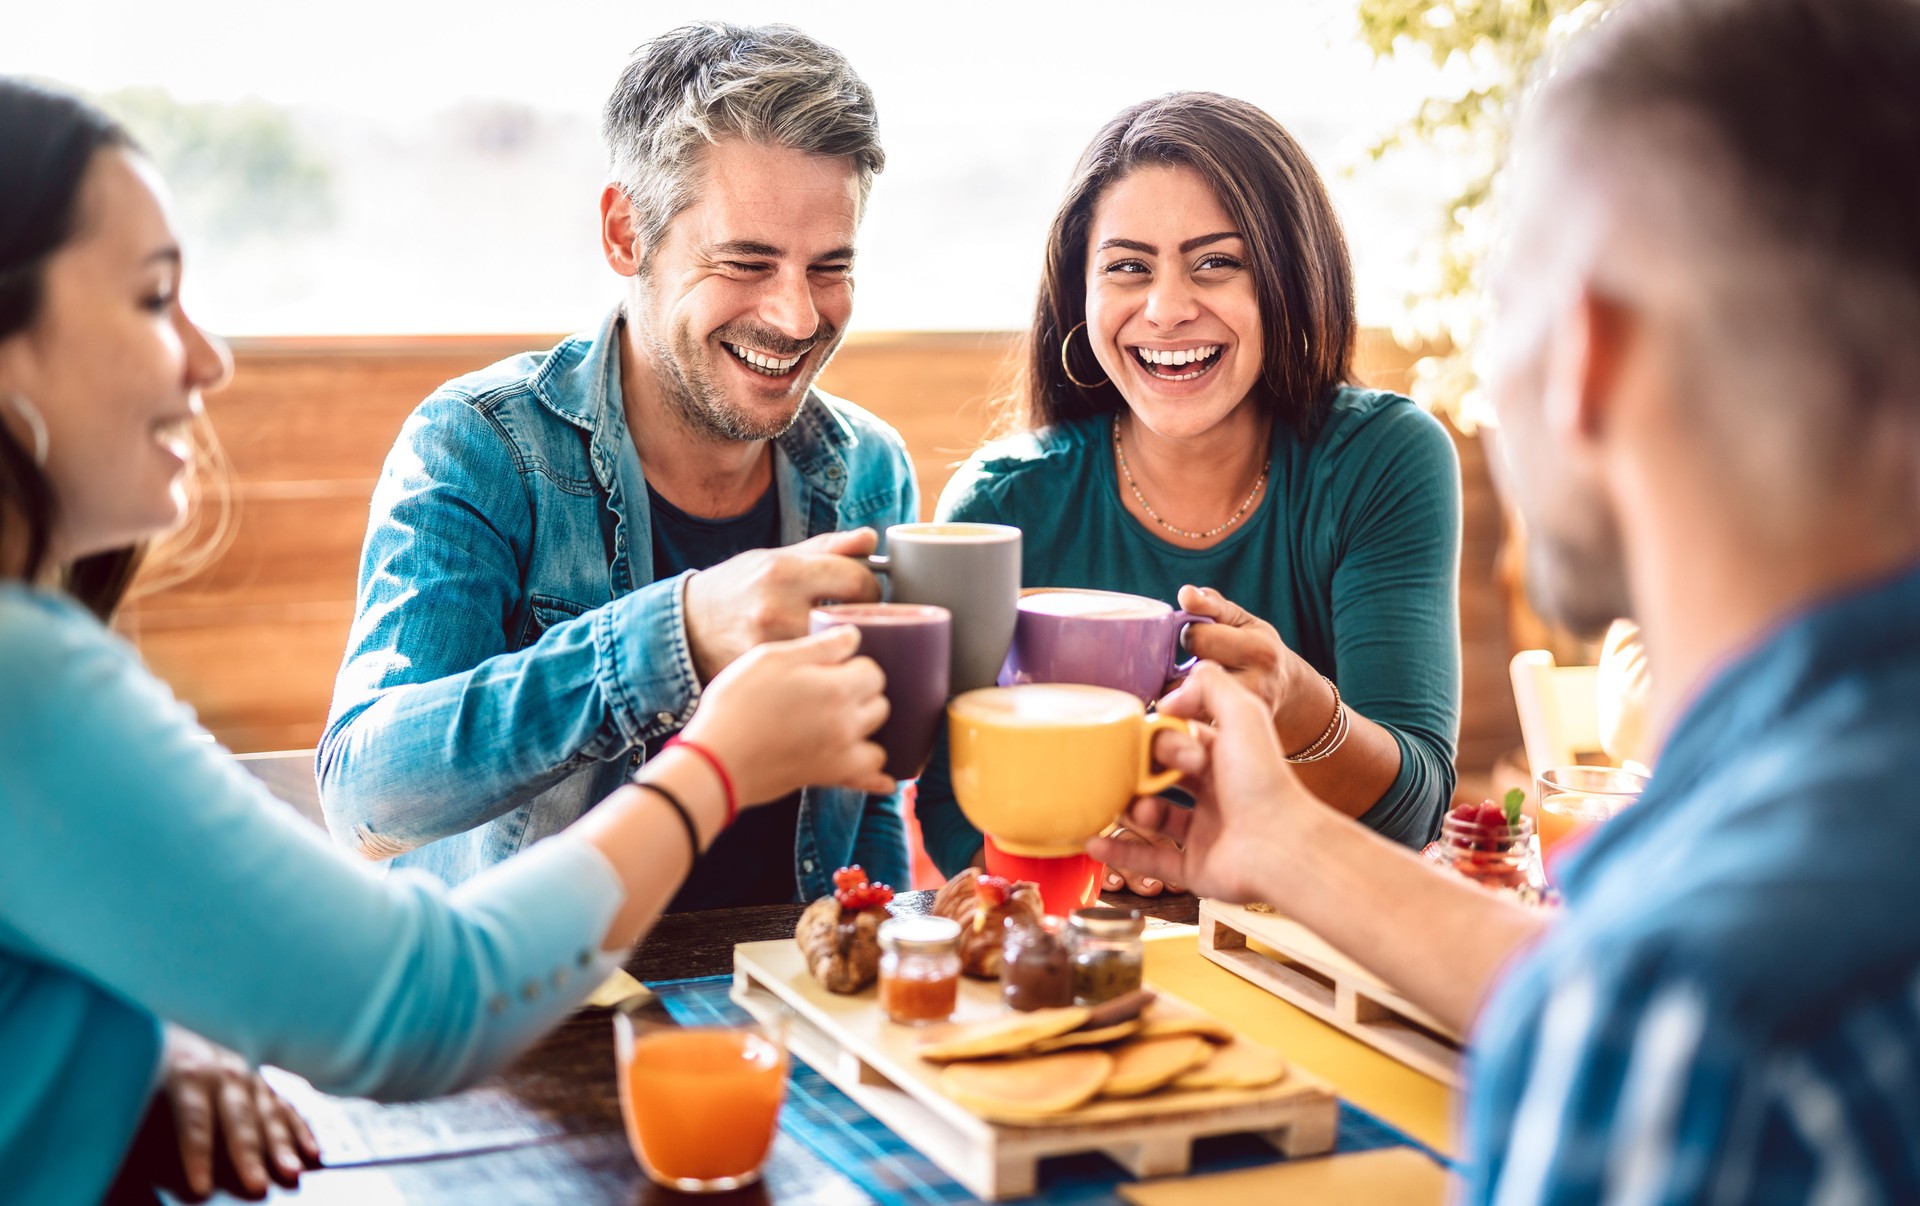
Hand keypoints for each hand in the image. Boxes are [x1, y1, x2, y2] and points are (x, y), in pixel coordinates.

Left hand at [133, 1026, 319, 1199]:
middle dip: (249, 1153)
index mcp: (185, 1074)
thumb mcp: (133, 1100)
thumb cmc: (142, 1074)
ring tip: (292, 1172)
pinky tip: (312, 1152)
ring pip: (270, 1112)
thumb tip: (146, 1181)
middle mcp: (223, 1071)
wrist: (151, 1030)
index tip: (200, 1187)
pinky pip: (287, 1108)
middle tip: (258, 1186)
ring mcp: (249, 1075)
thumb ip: (143, 1136)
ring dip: (283, 1144)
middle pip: (239, 1117)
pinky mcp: (262, 1082)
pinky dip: (300, 1131)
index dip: (197, 1154)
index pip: (195, 1120)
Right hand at [680, 625, 893, 802]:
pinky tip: (884, 778)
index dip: (855, 665)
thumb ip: (819, 646)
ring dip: (869, 731)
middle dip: (864, 695)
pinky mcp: (828, 777)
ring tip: (845, 723)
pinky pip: (868, 779)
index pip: (873, 671)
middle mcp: (847, 724)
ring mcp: (841, 754)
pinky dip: (877, 777)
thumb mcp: (771, 658)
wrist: (716, 759)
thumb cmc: (737, 704)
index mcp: (837, 689)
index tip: (835, 667)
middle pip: (881, 704)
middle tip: (834, 691)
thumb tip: (854, 636)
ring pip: (879, 741)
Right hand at [684, 528, 882, 682]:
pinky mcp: (768, 676)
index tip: (867, 594)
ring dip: (846, 649)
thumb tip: (870, 539)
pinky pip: (813, 674)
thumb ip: (826, 549)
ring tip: (840, 642)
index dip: (872, 588)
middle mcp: (776, 609)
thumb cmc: (739, 587)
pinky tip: (816, 663)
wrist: (688, 627)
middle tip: (859, 622)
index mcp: (783, 571)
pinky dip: (822, 669)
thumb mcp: (776, 557)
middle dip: (864, 622)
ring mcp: (771, 647)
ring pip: (837, 653)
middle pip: (852, 620)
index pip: (856, 580)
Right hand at [1088, 662, 1313, 902]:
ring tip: (1136, 808)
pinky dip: (1120, 851)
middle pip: (1160, 777)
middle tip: (1136, 775)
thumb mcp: (1243, 713)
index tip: (1155, 740)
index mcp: (1223, 758)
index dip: (1161, 738)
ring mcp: (1203, 832)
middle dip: (1139, 773)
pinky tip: (1094, 841)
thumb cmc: (1262, 780)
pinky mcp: (1194, 867)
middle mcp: (1213, 793)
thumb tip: (1168, 696)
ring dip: (1132, 809)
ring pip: (1153, 816)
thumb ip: (1210, 686)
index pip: (1177, 741)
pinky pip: (1150, 859)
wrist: (1280, 844)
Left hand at [1176, 585, 1307, 723]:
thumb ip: (1212, 605)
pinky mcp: (1236, 735)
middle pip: (1192, 676)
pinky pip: (1195, 729)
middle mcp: (1257, 684)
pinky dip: (1184, 719)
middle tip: (1188, 667)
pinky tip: (1187, 711)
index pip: (1198, 638)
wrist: (1290, 695)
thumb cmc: (1258, 650)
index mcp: (1259, 650)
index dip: (1188, 635)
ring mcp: (1247, 714)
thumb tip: (1185, 593)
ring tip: (1184, 689)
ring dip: (1177, 698)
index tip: (1194, 639)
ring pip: (1190, 707)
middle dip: (1180, 670)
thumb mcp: (1244, 621)